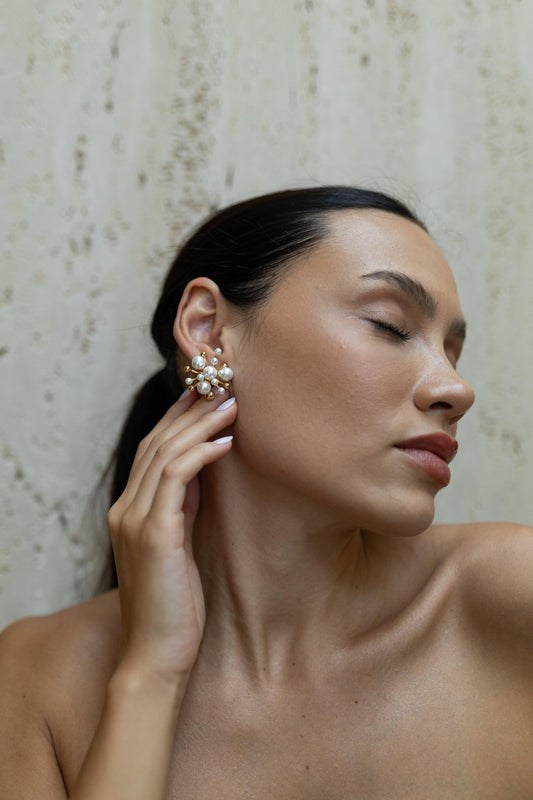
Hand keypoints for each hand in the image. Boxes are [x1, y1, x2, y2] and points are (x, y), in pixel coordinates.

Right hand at [106, 392, 237, 681]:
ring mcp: (135, 520)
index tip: (205, 394)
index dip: (177, 418)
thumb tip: (202, 471)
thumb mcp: (179, 547)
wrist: (157, 656)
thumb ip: (182, 508)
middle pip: (156, 442)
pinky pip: (175, 478)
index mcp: (129, 511)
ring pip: (165, 453)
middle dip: (190, 410)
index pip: (151, 451)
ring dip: (200, 424)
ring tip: (231, 403)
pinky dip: (200, 454)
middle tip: (223, 384)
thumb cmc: (175, 605)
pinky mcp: (154, 533)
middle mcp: (125, 509)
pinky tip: (226, 443)